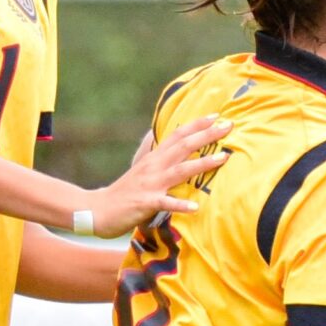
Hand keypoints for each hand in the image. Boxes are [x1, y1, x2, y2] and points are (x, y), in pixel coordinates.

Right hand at [84, 115, 227, 235]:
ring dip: (202, 163)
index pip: (177, 136)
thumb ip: (156, 157)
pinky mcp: (146, 203)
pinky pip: (166, 203)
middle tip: (228, 126)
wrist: (97, 209)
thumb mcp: (142, 170)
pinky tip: (195, 207)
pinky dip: (180, 204)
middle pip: (183, 146)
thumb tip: (166, 144)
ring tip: (223, 158)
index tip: (216, 116)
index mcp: (154, 158)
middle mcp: (154, 167)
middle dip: (207, 135)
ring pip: (180, 171)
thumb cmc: (124, 192)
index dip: (196, 125)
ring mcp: (151, 184)